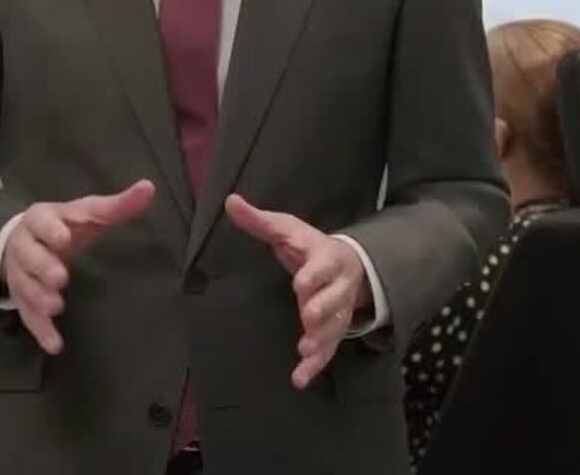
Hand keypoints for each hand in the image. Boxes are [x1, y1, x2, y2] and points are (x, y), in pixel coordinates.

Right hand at [2, 180, 153, 355]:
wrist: (23, 242)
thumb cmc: (64, 226)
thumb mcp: (86, 213)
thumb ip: (115, 205)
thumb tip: (148, 188)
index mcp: (42, 220)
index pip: (42, 222)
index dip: (51, 229)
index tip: (65, 238)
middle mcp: (26, 246)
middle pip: (29, 255)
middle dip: (43, 266)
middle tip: (61, 277)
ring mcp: (21, 275)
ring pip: (25, 286)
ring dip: (39, 297)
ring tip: (56, 306)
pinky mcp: (23, 300)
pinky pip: (28, 316)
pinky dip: (40, 330)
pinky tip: (55, 344)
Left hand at [225, 194, 370, 389]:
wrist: (349, 263)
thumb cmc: (309, 246)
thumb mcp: (286, 229)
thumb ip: (259, 220)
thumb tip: (230, 201)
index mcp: (325, 258)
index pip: (323, 266)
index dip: (314, 275)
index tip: (301, 284)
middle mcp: (337, 286)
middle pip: (333, 299)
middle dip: (322, 309)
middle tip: (308, 318)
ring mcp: (338, 311)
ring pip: (334, 327)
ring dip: (321, 340)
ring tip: (306, 352)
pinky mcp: (333, 331)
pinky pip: (329, 350)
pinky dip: (316, 365)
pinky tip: (300, 379)